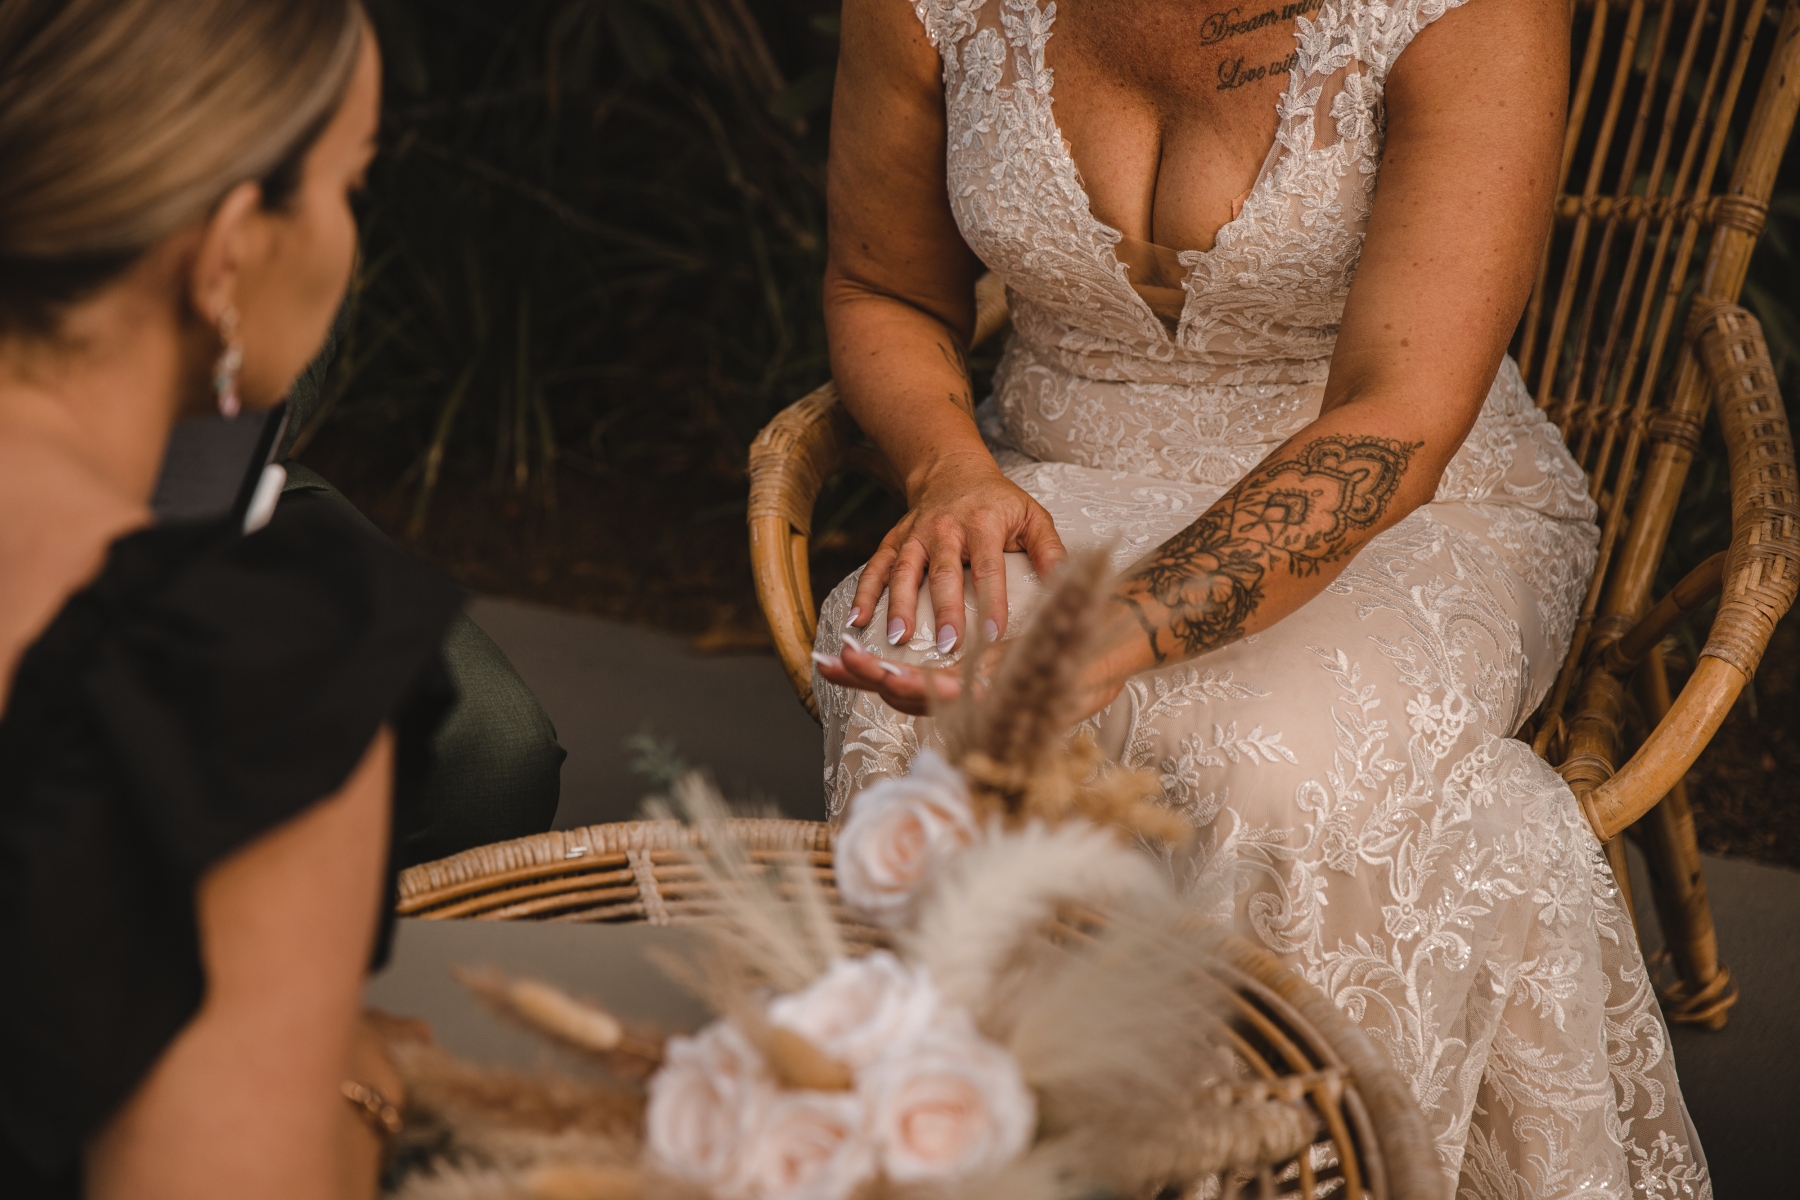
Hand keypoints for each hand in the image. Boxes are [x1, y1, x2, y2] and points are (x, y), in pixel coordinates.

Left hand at [814, 629, 1133, 723]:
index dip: (906, 681)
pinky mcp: (964, 686)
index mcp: (998, 699)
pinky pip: (920, 686)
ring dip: (868, 677)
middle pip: (913, 697)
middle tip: (834, 658)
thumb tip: (1014, 682)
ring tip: (830, 659)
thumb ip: (1047, 673)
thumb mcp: (1073, 664)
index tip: (875, 668)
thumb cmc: (1093, 659)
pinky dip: (888, 674)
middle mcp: (977, 704)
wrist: (1107, 649)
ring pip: (908, 693)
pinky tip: (860, 665)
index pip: (943, 694)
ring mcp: (968, 698)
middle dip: (870, 677)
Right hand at [849, 450, 1065, 652]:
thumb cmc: (999, 501)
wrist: (952, 468)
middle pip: (944, 572)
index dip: (992, 602)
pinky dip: (864, 592)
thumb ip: (1050, 551)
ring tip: (899, 638)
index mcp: (984, 524)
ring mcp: (916, 535)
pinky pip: (876, 566)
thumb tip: (1069, 584)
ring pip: (905, 570)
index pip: (990, 568)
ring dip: (900, 605)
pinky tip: (857, 619)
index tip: (994, 635)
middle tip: (949, 644)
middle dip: (946, 609)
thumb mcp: (1033, 517)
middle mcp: (946, 529)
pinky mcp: (895, 540)